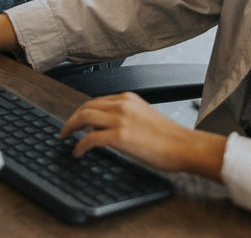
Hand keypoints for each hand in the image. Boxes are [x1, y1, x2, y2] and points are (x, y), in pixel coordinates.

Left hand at [59, 92, 226, 178]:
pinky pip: (90, 138)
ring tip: (66, 137)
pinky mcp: (120, 136)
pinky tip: (78, 152)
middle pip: (86, 106)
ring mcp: (120, 119)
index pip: (97, 101)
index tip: (77, 120)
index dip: (83, 111)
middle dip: (72, 118)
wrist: (184, 146)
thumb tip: (107, 128)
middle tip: (66, 129)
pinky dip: (80, 145)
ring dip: (70, 126)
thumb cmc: (170, 137)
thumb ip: (126, 117)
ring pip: (84, 117)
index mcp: (128, 98)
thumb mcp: (144, 117)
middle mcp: (122, 104)